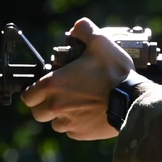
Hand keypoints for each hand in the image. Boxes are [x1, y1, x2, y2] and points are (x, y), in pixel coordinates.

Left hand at [22, 18, 137, 139]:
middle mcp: (56, 106)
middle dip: (45, 106)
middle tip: (61, 96)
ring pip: (55, 124)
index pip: (27, 96)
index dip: (33, 91)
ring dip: (62, 116)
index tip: (44, 88)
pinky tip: (89, 115)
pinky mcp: (82, 134)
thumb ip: (84, 30)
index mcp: (53, 85)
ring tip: (77, 106)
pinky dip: (77, 125)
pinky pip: (72, 132)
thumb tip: (77, 27)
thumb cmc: (115, 73)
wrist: (133, 101)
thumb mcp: (101, 43)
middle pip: (38, 113)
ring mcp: (69, 123)